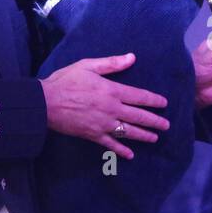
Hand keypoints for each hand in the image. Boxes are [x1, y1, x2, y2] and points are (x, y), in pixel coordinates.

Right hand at [39, 53, 168, 159]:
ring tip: (155, 138)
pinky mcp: (93, 135)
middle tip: (167, 125)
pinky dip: (121, 150)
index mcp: (112, 91)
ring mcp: (103, 124)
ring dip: (144, 135)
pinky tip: (130, 155)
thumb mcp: (88, 65)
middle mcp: (112, 109)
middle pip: (139, 116)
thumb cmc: (65, 81)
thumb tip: (132, 57)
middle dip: (155, 121)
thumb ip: (112, 63)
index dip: (153, 100)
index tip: (164, 104)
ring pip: (129, 131)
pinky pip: (111, 145)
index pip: (139, 96)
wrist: (45, 103)